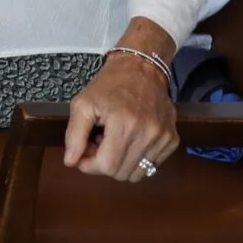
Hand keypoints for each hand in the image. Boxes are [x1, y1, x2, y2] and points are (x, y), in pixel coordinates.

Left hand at [64, 51, 180, 181]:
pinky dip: (137, 159)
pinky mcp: (172, 139)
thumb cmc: (109, 85)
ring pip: (137, 174)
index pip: (107, 166)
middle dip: (103, 164)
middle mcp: (148, 134)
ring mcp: (163, 138)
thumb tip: (70, 162)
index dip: (89, 165)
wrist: (142, 68)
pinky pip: (152, 166)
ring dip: (121, 163)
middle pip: (121, 173)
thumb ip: (74, 135)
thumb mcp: (83, 103)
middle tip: (96, 144)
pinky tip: (129, 140)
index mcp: (124, 124)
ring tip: (113, 142)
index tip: (83, 153)